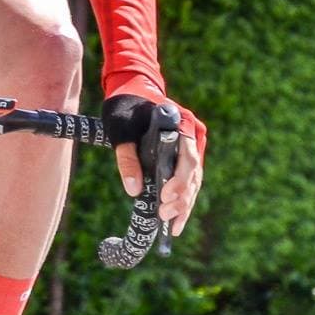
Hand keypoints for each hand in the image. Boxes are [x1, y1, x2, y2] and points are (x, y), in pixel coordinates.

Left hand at [104, 94, 205, 236]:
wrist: (131, 90)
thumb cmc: (125, 108)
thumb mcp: (120, 129)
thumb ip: (126, 157)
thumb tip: (134, 190)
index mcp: (181, 123)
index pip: (188, 156)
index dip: (179, 180)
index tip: (164, 196)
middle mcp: (193, 134)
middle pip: (193, 173)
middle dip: (180, 198)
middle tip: (162, 215)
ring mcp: (191, 145)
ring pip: (194, 180)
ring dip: (183, 203)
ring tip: (170, 225)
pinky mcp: (184, 155)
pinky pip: (188, 180)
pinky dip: (183, 200)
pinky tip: (177, 221)